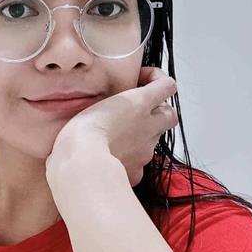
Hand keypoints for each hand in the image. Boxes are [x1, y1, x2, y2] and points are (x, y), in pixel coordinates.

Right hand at [46, 67, 178, 187]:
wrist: (83, 164)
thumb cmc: (82, 132)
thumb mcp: (93, 103)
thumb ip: (109, 101)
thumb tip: (112, 102)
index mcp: (139, 103)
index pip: (166, 86)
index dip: (158, 80)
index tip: (145, 81)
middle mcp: (148, 126)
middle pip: (169, 114)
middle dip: (159, 112)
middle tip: (139, 111)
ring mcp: (145, 150)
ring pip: (153, 139)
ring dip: (142, 135)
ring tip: (118, 136)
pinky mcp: (137, 171)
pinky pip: (140, 163)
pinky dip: (131, 160)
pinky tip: (113, 158)